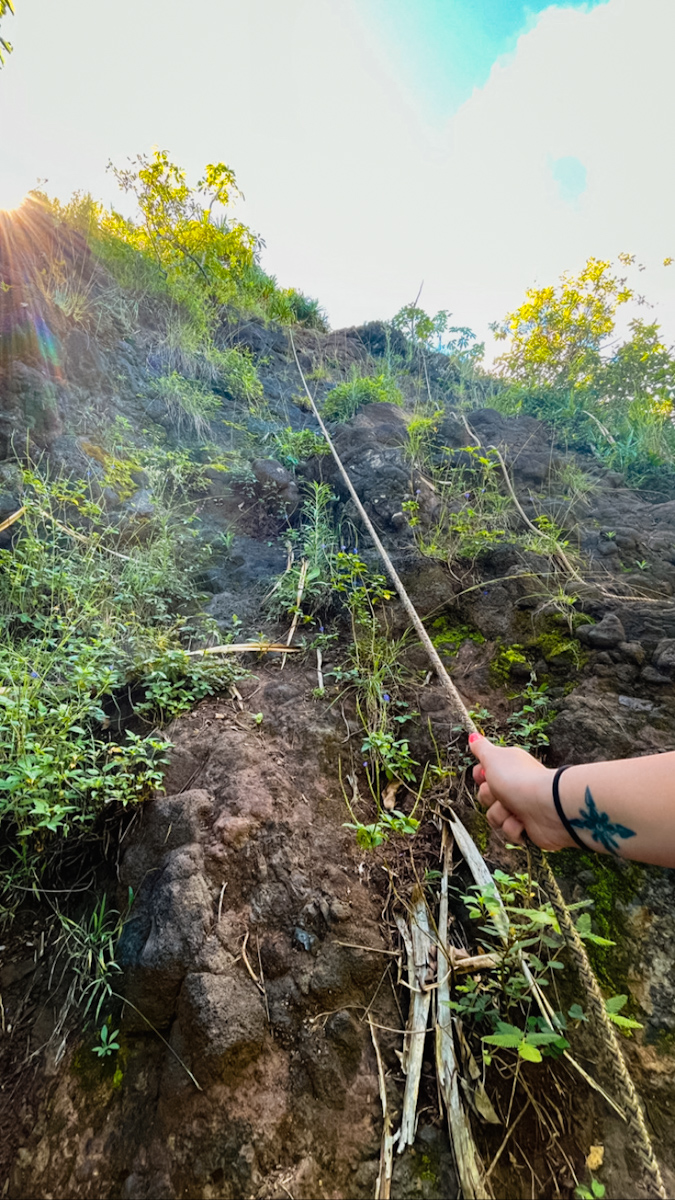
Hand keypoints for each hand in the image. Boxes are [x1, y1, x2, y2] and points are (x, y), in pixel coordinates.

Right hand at [469, 733, 572, 851]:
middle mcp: (514, 787)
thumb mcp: (494, 758)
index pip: (483, 775)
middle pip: (485, 797)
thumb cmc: (520, 780)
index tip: (484, 776)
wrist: (547, 807)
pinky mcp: (527, 827)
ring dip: (501, 814)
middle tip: (501, 793)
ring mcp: (521, 807)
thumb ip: (481, 748)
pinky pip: (508, 831)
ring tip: (515, 809)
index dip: (480, 777)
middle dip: (489, 797)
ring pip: (494, 816)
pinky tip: (523, 821)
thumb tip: (473, 735)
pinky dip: (513, 827)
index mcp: (508, 768)